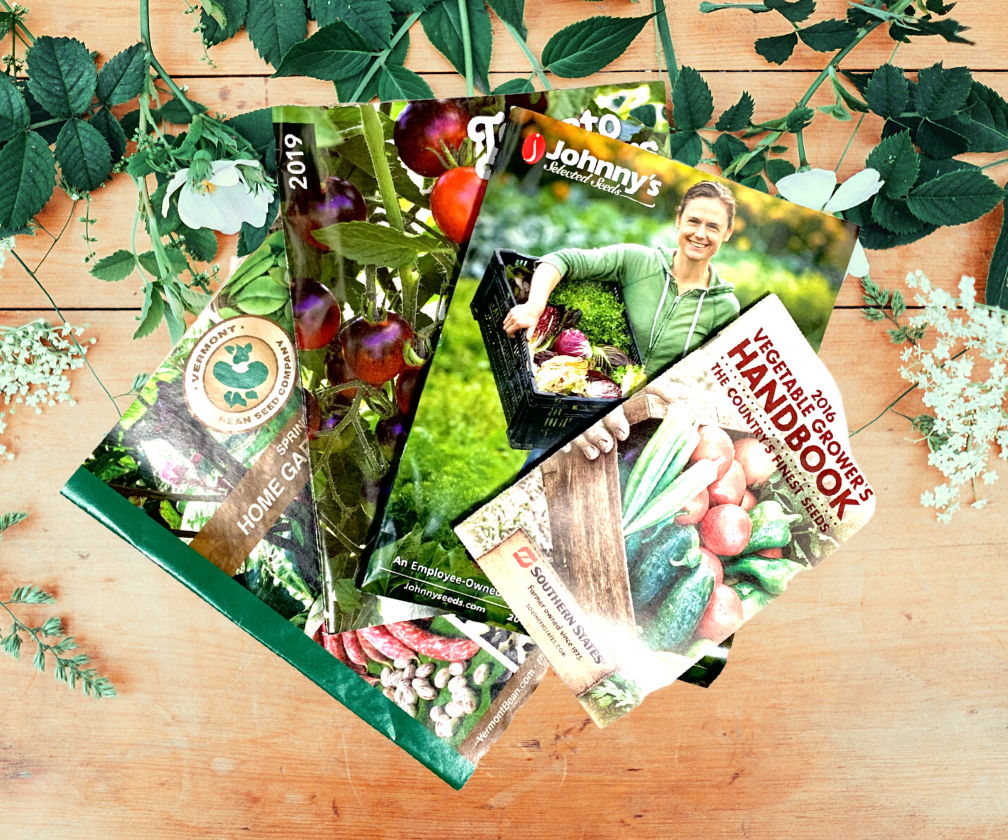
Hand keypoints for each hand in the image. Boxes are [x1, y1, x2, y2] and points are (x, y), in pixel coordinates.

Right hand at [503, 302, 544, 338]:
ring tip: (513, 325)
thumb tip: (527, 340)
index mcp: (518, 324)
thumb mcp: (532, 327)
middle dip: (509, 330)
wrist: (533, 308)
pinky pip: (506, 317)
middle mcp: (513, 319)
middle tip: (514, 330)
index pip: (508, 331)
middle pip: (505, 327)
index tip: (514, 335)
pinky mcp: (512, 310)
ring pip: (504, 322)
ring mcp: (512, 314)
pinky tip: (514, 320)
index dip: (510, 335)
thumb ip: (529, 334)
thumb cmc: (533, 317)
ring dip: (508, 325)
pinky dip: (508, 320)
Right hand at [564, 377, 682, 460]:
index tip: (623, 434)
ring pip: (574, 425)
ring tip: (594, 453)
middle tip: (607, 445)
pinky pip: (558, 428)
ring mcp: (574, 406)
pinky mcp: (562, 412)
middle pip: (590, 417)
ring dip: (583, 441)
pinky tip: (566, 450)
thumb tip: (680, 396)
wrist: (581, 363)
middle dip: (597, 434)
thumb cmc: (616, 379)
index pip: (610, 404)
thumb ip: (658, 387)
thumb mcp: (638, 381)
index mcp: (608, 388)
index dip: (615, 420)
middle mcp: (589, 397)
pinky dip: (562, 440)